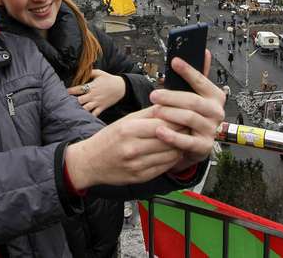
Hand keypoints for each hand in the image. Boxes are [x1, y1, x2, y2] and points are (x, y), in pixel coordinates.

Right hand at [65, 107, 183, 188]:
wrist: (90, 162)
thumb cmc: (109, 138)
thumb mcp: (125, 120)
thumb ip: (148, 114)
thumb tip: (171, 105)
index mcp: (129, 129)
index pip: (163, 123)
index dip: (179, 119)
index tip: (188, 115)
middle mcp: (133, 148)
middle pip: (169, 139)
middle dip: (183, 132)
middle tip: (192, 127)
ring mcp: (137, 165)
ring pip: (170, 154)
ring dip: (181, 146)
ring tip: (185, 139)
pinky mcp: (141, 177)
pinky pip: (164, 167)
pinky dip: (173, 159)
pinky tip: (174, 152)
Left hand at [67, 69, 125, 115]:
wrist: (121, 87)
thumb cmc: (109, 79)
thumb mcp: (100, 73)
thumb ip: (90, 72)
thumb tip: (81, 71)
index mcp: (92, 87)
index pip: (78, 89)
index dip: (70, 91)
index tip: (63, 92)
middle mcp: (93, 95)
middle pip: (80, 101)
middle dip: (72, 102)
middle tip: (64, 104)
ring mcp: (97, 103)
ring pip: (85, 109)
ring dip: (78, 110)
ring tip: (71, 112)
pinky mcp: (102, 108)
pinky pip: (94, 114)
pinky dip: (89, 117)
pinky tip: (82, 119)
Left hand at [148, 50, 224, 172]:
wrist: (195, 145)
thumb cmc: (193, 115)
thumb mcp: (196, 95)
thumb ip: (199, 75)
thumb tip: (204, 51)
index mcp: (215, 96)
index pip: (201, 80)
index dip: (187, 71)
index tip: (174, 61)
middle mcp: (216, 112)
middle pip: (193, 101)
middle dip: (172, 97)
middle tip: (154, 95)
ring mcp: (211, 130)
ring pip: (189, 118)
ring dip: (170, 114)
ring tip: (155, 111)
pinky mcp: (204, 147)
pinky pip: (187, 141)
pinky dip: (172, 136)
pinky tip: (159, 131)